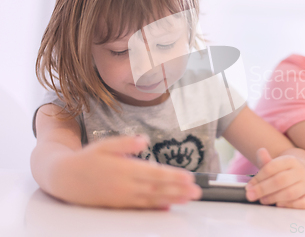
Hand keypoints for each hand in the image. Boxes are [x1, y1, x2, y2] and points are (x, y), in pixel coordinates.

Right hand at [48, 135, 201, 208]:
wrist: (64, 178)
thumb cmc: (87, 159)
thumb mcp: (104, 144)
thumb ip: (125, 143)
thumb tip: (144, 140)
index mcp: (124, 168)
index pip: (154, 173)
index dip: (172, 176)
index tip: (188, 177)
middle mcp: (125, 185)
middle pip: (157, 188)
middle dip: (179, 190)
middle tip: (197, 191)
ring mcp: (122, 197)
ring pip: (152, 199)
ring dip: (172, 199)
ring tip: (189, 198)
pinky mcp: (118, 204)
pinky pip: (140, 207)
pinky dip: (155, 208)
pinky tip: (167, 208)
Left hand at [245, 148, 304, 208]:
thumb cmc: (285, 172)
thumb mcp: (275, 164)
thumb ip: (265, 161)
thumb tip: (260, 151)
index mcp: (291, 160)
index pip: (272, 167)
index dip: (258, 178)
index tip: (249, 186)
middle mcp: (301, 171)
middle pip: (280, 180)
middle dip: (262, 189)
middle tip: (251, 195)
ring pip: (290, 193)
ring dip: (273, 198)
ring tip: (262, 200)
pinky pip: (301, 203)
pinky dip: (289, 205)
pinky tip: (278, 204)